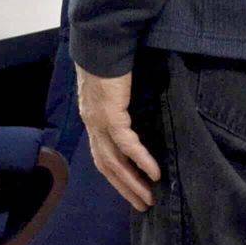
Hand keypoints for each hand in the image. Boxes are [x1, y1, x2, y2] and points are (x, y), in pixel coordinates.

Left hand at [76, 63, 161, 209]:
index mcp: (91, 117)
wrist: (101, 40)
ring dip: (132, 181)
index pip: (101, 154)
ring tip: (149, 197)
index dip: (115, 175)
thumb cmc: (110, 58)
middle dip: (125, 187)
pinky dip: (140, 159)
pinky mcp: (110, 113)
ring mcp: (98, 120)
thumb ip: (118, 103)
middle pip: (106, 165)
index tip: (131, 190)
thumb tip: (133, 114)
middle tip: (143, 204)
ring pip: (114, 161)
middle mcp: (92, 122)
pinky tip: (154, 172)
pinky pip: (127, 144)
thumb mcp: (112, 87)